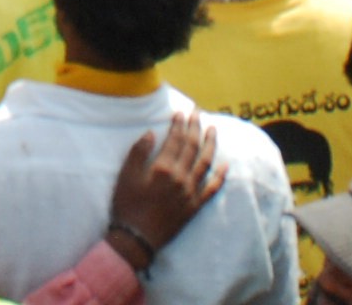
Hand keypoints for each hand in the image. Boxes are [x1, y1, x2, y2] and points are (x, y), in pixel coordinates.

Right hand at [106, 109, 223, 259]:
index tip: (180, 112)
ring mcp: (190, 192)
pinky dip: (220, 175)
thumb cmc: (128, 205)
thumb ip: (138, 152)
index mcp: (163, 168)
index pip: (175, 140)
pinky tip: (226, 165)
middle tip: (197, 113)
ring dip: (210, 144)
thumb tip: (150, 133)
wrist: (138, 238)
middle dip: (195, 128)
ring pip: (205, 163)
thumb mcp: (126, 176)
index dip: (178, 124)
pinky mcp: (195, 205)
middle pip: (192, 147)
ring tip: (213, 130)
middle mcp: (181, 177)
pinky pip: (212, 188)